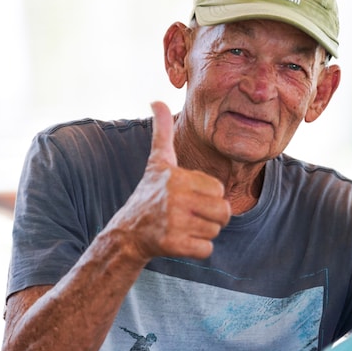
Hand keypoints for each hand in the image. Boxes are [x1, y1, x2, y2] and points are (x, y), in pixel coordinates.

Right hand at [111, 101, 231, 260]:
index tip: (187, 197)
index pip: (219, 190)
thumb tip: (156, 100)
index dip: (208, 196)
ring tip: (181, 226)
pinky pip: (206, 250)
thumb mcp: (158, 161)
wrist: (128, 233)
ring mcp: (173, 222)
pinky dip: (197, 249)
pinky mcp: (173, 245)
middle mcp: (175, 198)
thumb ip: (162, 131)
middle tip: (188, 215)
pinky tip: (179, 241)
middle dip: (210, 217)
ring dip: (202, 232)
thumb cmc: (149, 194)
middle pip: (223, 212)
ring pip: (215, 231)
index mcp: (177, 177)